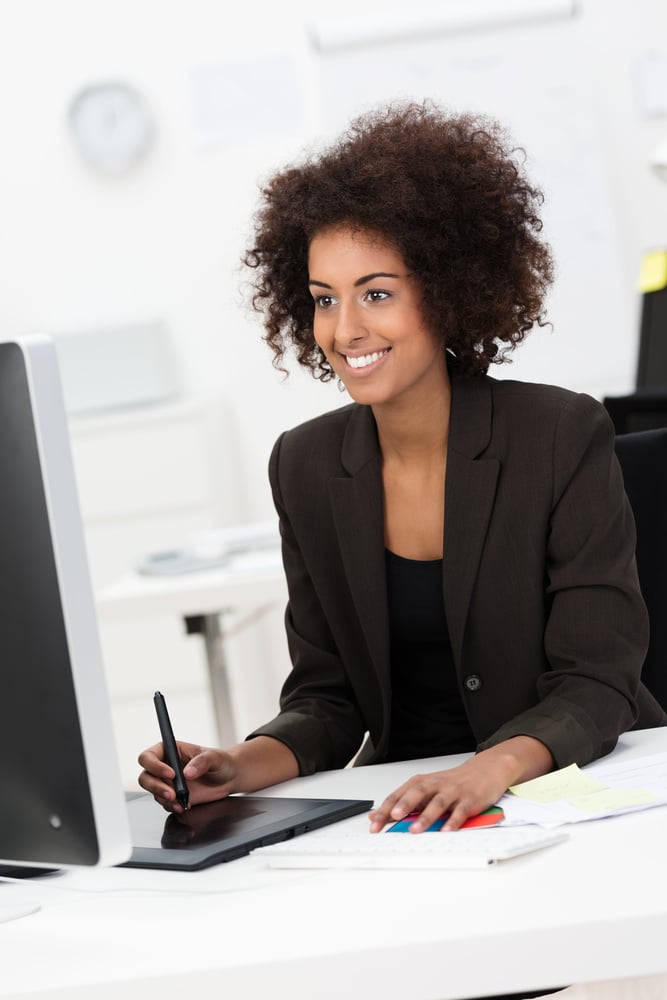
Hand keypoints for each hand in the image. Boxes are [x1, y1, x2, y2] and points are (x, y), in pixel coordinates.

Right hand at [138, 740, 236, 812]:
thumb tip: (188, 772)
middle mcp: (165, 765)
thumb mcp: (215, 758)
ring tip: (181, 802)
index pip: (149, 756)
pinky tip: (184, 805)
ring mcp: (167, 782)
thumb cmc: (221, 761)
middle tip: (172, 794)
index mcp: (171, 750)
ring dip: (165, 799)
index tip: (171, 774)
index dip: (155, 765)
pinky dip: (172, 806)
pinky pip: (164, 803)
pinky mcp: (173, 796)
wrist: (229, 779)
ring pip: (152, 792)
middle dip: (156, 787)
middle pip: (145, 776)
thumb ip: (202, 762)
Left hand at [368, 738, 553, 832]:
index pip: (399, 794)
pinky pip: (461, 811)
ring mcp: (453, 792)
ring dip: (426, 817)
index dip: (385, 808)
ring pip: (438, 803)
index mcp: (423, 783)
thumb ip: (405, 802)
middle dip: (403, 806)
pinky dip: (454, 821)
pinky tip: (447, 830)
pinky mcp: (470, 800)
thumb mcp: (428, 790)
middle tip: (391, 818)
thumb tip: (379, 815)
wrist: (486, 769)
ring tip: (415, 830)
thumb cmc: (454, 782)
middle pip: (417, 793)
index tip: (373, 823)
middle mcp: (436, 785)